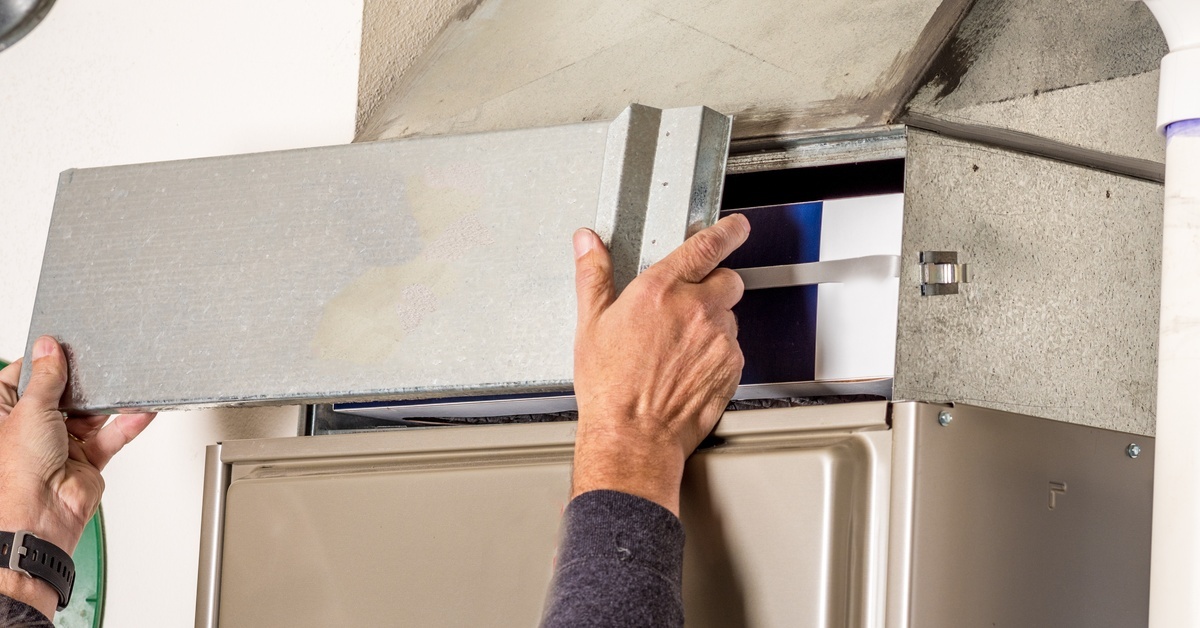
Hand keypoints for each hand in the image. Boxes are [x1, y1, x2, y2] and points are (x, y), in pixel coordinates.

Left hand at [0, 336, 154, 617]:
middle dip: (79, 381)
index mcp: (4, 415)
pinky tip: (140, 409)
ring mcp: (60, 444)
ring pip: (89, 414)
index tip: (61, 345)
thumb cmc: (15, 474)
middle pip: (61, 393)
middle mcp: (30, 429)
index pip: (23, 377)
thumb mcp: (30, 410)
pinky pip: (111, 436)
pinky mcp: (87, 458)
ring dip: (106, 402)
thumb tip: (49, 348)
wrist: (40, 518)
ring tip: (122, 383)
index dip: (42, 362)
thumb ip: (46, 378)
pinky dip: (127, 424)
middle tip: (96, 362)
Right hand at [570, 214, 749, 515]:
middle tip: (692, 304)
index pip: (706, 245)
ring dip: (714, 323)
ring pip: (730, 317)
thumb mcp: (590, 324)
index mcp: (660, 290)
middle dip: (716, 285)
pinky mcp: (732, 366)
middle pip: (729, 280)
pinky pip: (732, 349)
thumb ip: (594, 275)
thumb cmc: (610, 388)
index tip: (735, 227)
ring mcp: (718, 338)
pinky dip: (717, 353)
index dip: (727, 231)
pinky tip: (689, 368)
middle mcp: (696, 309)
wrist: (633, 436)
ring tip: (681, 348)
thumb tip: (588, 243)